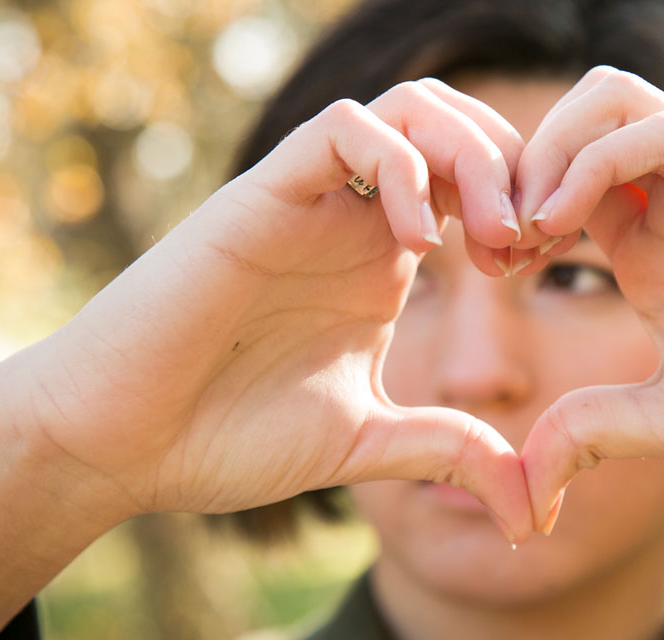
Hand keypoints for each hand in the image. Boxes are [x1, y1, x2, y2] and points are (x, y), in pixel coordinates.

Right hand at [18, 79, 533, 541]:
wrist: (124, 445)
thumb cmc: (228, 438)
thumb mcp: (366, 445)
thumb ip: (447, 452)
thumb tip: (530, 507)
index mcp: (380, 260)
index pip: (475, 180)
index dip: (529, 206)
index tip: (540, 267)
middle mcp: (352, 218)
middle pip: (457, 125)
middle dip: (515, 169)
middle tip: (527, 244)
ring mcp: (309, 203)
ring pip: (411, 108)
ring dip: (471, 156)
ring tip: (487, 237)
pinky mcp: (262, 197)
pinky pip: (344, 129)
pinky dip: (400, 166)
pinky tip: (416, 244)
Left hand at [513, 67, 663, 537]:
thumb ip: (595, 431)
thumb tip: (525, 485)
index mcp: (651, 248)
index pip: (556, 180)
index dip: (503, 209)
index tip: (484, 268)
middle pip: (572, 121)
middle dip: (511, 168)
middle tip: (491, 244)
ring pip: (609, 100)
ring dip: (545, 152)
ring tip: (524, 231)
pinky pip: (658, 130)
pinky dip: (590, 162)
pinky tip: (562, 226)